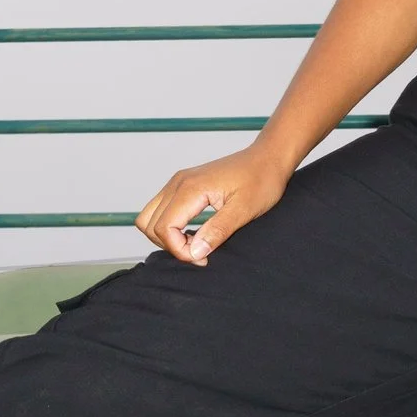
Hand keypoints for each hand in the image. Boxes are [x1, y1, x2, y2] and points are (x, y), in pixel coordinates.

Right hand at [135, 142, 292, 264]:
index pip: (164, 228)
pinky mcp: (182, 185)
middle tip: (201, 253)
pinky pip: (161, 211)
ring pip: (150, 217)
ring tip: (197, 244)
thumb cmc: (261, 180)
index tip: (204, 258)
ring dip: (166, 237)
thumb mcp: (244, 210)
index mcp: (190, 188)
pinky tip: (195, 234)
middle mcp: (178, 183)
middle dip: (171, 245)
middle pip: (149, 224)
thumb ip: (217, 231)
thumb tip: (195, 252)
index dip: (179, 250)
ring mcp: (178, 183)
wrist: (267, 158)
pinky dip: (170, 227)